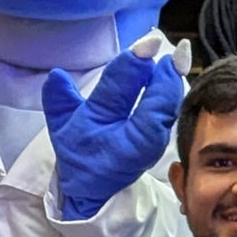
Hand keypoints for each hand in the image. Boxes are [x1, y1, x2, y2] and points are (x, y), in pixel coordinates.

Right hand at [43, 49, 184, 219]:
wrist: (91, 192)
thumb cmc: (77, 155)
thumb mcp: (61, 129)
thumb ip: (58, 101)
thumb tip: (56, 75)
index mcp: (101, 127)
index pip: (119, 90)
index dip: (134, 66)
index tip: (149, 43)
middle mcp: (130, 137)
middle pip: (153, 101)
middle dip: (165, 74)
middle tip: (177, 49)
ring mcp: (149, 143)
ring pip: (168, 109)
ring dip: (175, 82)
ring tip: (181, 58)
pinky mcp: (160, 143)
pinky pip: (171, 115)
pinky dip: (175, 94)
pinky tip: (178, 75)